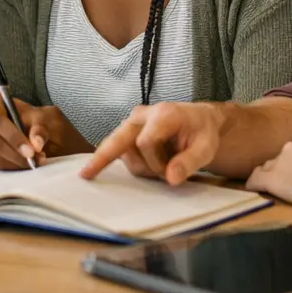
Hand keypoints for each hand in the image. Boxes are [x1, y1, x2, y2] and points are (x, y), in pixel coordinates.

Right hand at [0, 96, 88, 169]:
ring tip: (32, 163)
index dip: (13, 137)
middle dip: (15, 154)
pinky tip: (22, 165)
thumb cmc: (32, 118)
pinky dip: (8, 167)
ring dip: (14, 163)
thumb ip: (40, 129)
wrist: (29, 126)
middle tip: (34, 160)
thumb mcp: (41, 118)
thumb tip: (37, 144)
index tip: (31, 151)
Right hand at [79, 102, 224, 185]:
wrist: (199, 120)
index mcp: (162, 114)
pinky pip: (117, 150)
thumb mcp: (206, 148)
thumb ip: (190, 162)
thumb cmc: (202, 133)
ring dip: (139, 166)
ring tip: (160, 165)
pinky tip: (133, 166)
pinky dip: (126, 162)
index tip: (170, 172)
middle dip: (103, 158)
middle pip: (117, 139)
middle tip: (85, 174)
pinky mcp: (127, 130)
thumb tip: (171, 178)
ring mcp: (131, 122)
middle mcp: (142, 114)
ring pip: (121, 151)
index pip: (145, 143)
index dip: (155, 162)